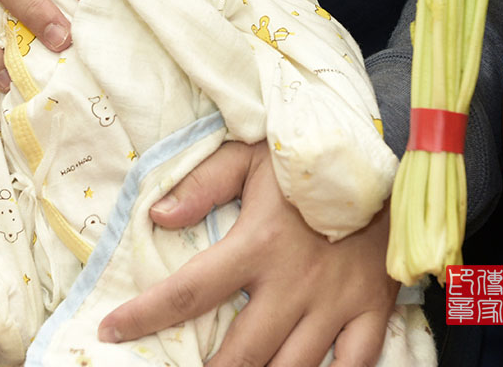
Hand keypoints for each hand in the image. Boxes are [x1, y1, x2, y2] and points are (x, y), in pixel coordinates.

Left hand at [98, 141, 399, 366]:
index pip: (191, 291)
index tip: (111, 330)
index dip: (146, 315)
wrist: (391, 162)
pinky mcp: (370, 311)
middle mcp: (294, 284)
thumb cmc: (312, 161)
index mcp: (259, 243)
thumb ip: (204, 183)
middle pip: (240, 354)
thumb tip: (157, 217)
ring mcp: (335, 304)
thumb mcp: (253, 156)